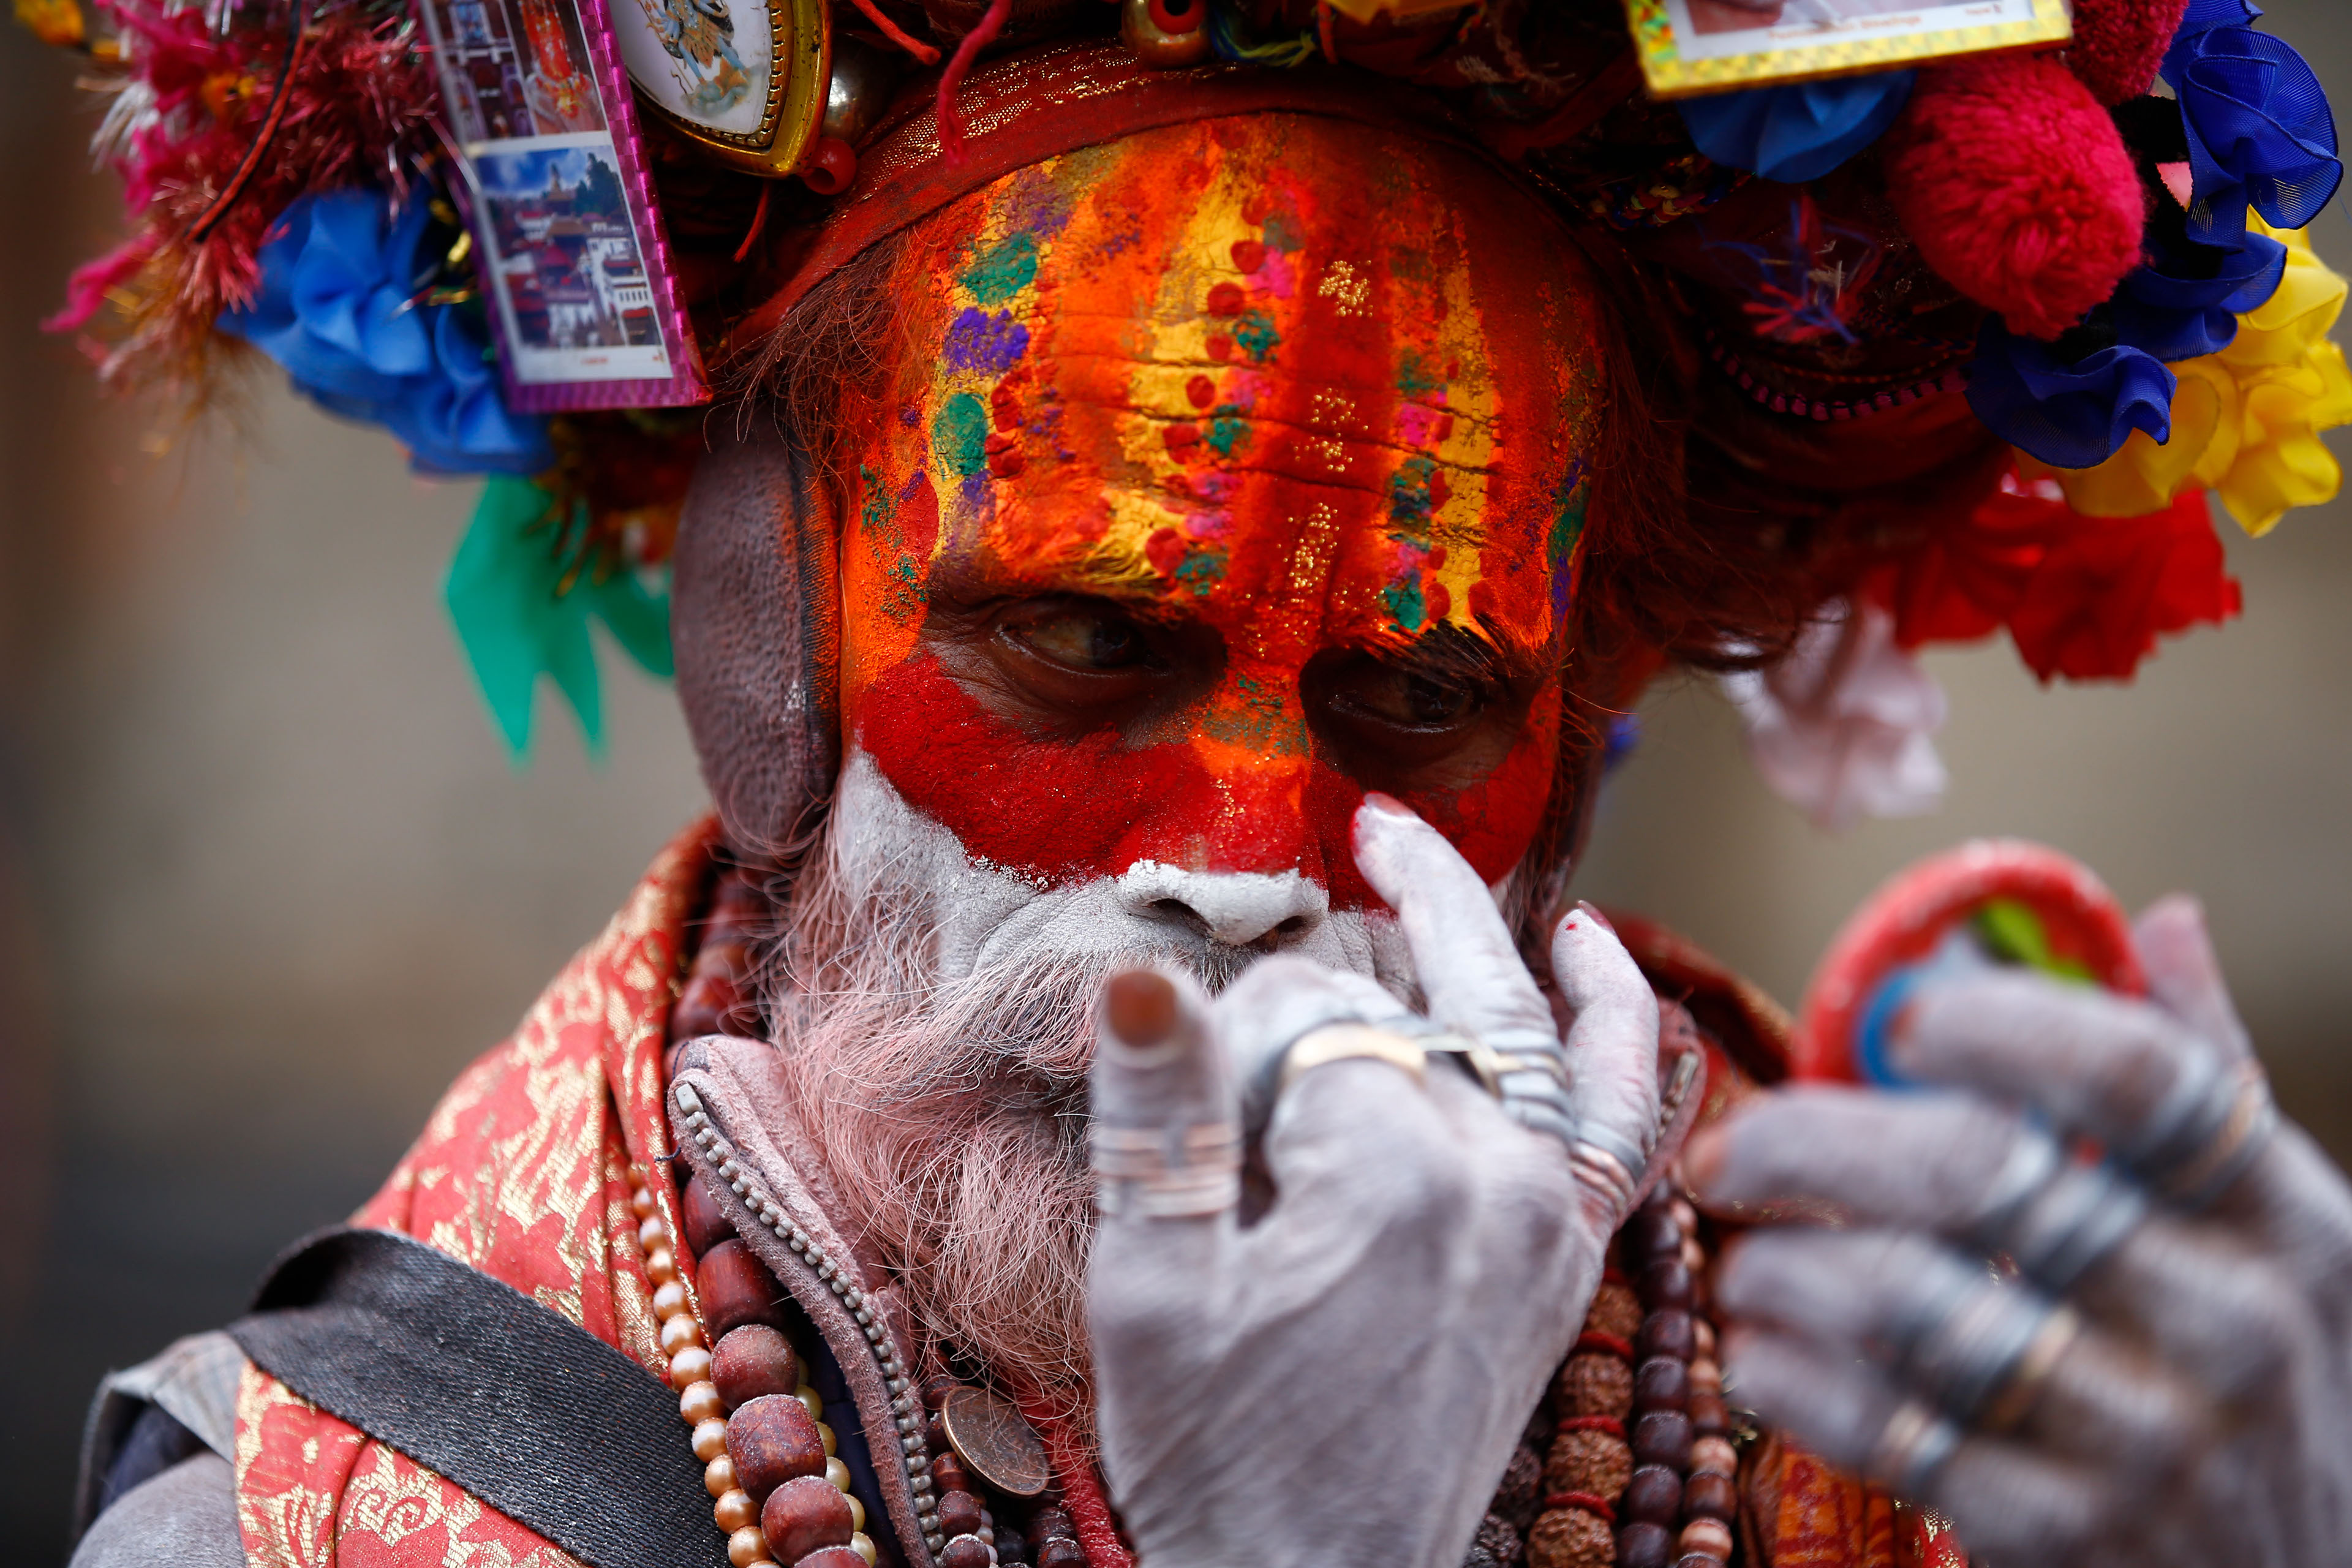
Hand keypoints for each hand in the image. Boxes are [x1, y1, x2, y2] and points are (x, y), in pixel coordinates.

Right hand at [1085, 797, 1661, 1567]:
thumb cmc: (1220, 1457)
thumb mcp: (1152, 1294)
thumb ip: (1161, 1122)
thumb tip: (1145, 972)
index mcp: (1390, 1178)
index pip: (1313, 1019)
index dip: (1237, 1021)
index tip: (1183, 1061)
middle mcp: (1496, 1184)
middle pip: (1435, 1003)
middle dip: (1389, 917)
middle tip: (1365, 827)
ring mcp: (1547, 1224)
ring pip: (1535, 1033)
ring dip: (1500, 939)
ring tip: (1455, 863)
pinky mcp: (1564, 1267)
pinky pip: (1621, 1122)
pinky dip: (1623, 1033)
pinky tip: (1603, 966)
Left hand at [1688, 895, 2351, 1567]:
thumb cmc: (2269, 1383)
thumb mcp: (2284, 1235)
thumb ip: (2210, 1080)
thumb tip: (2161, 919)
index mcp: (2280, 1216)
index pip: (2136, 1074)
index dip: (1999, 1026)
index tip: (1894, 1021)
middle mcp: (2226, 1320)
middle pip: (1980, 1172)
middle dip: (1814, 1141)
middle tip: (1729, 1146)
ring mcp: (2147, 1438)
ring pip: (1913, 1303)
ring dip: (1785, 1266)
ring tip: (1741, 1259)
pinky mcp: (2065, 1536)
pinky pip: (1893, 1435)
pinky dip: (1798, 1381)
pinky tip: (1762, 1354)